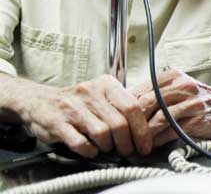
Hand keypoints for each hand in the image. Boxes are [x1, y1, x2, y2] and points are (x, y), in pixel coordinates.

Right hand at [12, 75, 151, 157]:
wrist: (39, 101)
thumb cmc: (77, 102)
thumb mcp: (101, 95)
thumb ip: (121, 106)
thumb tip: (145, 128)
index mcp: (106, 84)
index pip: (132, 106)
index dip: (142, 130)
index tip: (145, 144)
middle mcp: (90, 93)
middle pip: (119, 123)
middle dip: (126, 142)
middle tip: (127, 151)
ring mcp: (73, 108)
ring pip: (102, 133)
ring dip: (108, 147)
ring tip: (107, 149)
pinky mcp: (57, 123)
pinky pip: (81, 142)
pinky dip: (90, 151)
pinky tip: (91, 150)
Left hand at [131, 69, 210, 146]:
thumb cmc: (198, 97)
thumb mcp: (178, 87)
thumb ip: (155, 93)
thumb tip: (125, 106)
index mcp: (173, 76)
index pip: (140, 90)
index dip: (125, 107)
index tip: (118, 119)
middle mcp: (182, 87)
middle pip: (146, 103)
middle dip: (132, 122)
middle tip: (124, 134)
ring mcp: (192, 103)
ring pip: (158, 118)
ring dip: (144, 134)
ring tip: (137, 142)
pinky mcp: (198, 120)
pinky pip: (172, 131)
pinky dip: (159, 140)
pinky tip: (153, 144)